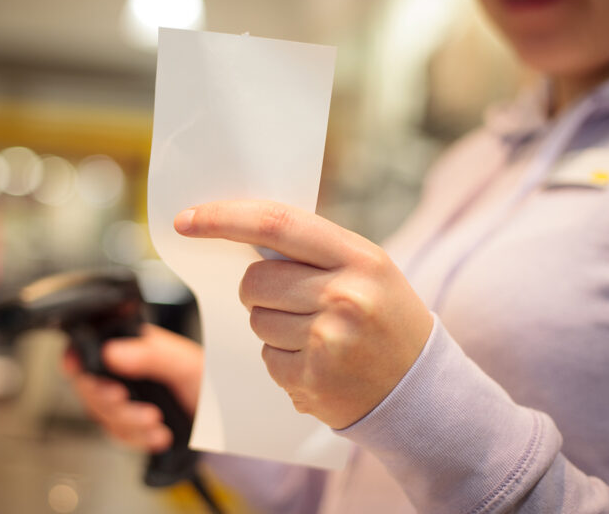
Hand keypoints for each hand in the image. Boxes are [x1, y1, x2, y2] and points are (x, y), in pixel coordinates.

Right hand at [61, 323, 202, 451]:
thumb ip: (151, 355)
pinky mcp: (130, 422)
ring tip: (154, 421)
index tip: (77, 370)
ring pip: (100, 414)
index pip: (89, 346)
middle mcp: (123, 369)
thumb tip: (113, 352)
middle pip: (88, 385)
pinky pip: (117, 434)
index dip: (76, 358)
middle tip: (126, 400)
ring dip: (127, 423)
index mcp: (132, 344)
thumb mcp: (185, 363)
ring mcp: (125, 397)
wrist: (226, 421)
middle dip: (108, 400)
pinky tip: (158, 434)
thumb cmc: (209, 381)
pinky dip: (137, 438)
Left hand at [175, 200, 432, 429]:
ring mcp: (328, 341)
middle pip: (255, 280)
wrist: (422, 390)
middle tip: (292, 302)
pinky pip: (268, 358)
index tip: (186, 219)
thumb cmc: (386, 318)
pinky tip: (320, 363)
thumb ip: (312, 249)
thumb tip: (239, 232)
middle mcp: (344, 296)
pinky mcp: (312, 380)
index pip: (275, 223)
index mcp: (359, 257)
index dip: (223, 218)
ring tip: (319, 337)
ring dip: (274, 328)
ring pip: (257, 321)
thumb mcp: (366, 269)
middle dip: (257, 290)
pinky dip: (284, 361)